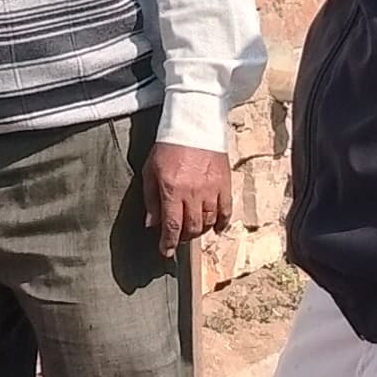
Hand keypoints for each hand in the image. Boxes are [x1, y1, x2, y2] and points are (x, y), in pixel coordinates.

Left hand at [141, 144, 231, 259]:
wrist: (194, 123)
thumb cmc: (168, 146)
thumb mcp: (150, 170)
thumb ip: (150, 199)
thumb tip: (152, 224)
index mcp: (172, 189)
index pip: (171, 226)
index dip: (167, 244)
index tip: (165, 253)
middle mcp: (193, 193)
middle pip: (191, 228)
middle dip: (182, 238)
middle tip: (177, 238)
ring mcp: (211, 189)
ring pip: (208, 222)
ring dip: (199, 231)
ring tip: (192, 229)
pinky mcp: (225, 183)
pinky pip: (226, 211)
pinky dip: (221, 223)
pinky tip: (216, 229)